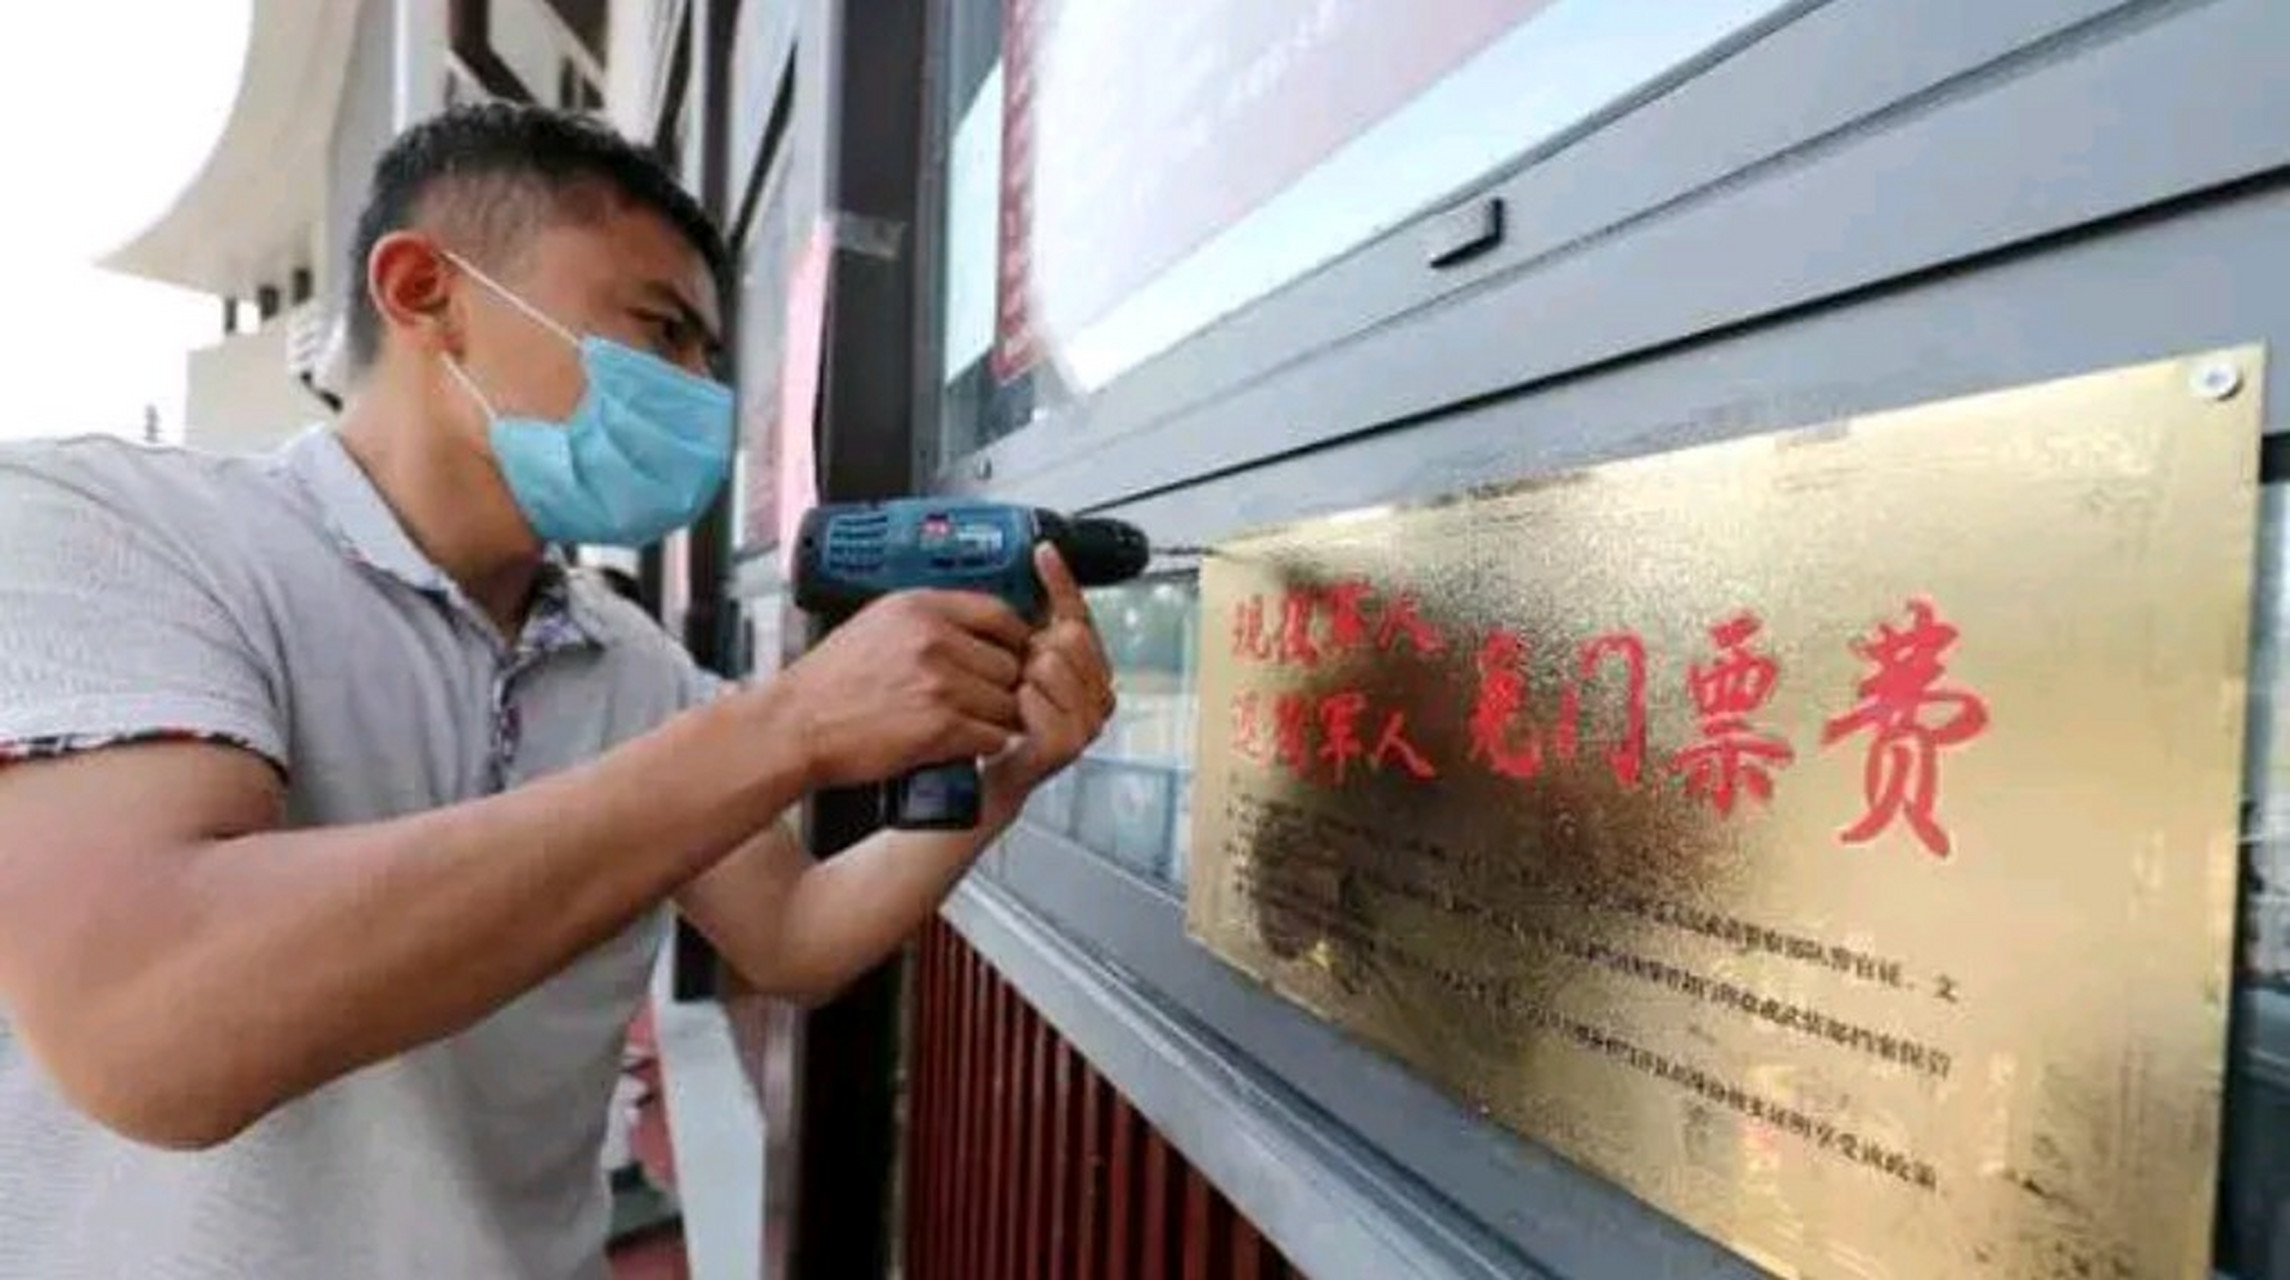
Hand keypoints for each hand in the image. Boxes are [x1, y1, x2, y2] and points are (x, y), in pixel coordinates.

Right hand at [778, 590, 1031, 789]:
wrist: (795, 725)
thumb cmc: (828, 684)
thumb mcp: (875, 624)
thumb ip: (926, 619)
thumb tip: (972, 627)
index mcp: (919, 608)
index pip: (998, 613)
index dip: (1013, 638)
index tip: (1012, 653)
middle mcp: (933, 639)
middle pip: (1008, 661)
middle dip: (1001, 685)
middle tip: (984, 699)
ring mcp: (939, 683)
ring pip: (1005, 702)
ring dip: (994, 718)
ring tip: (969, 723)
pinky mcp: (940, 727)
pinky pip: (993, 736)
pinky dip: (983, 745)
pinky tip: (961, 743)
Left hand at [987, 545, 1116, 801]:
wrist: (979, 779)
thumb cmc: (997, 722)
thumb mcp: (1014, 665)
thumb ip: (1032, 625)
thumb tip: (1037, 562)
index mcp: (1090, 671)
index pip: (1079, 614)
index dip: (1061, 582)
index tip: (1043, 552)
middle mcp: (1098, 696)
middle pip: (1069, 637)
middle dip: (1035, 648)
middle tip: (1019, 675)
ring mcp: (1087, 722)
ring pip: (1051, 665)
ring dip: (1022, 679)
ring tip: (1014, 702)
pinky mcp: (1066, 744)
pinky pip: (1035, 698)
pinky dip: (1018, 703)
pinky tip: (1013, 718)